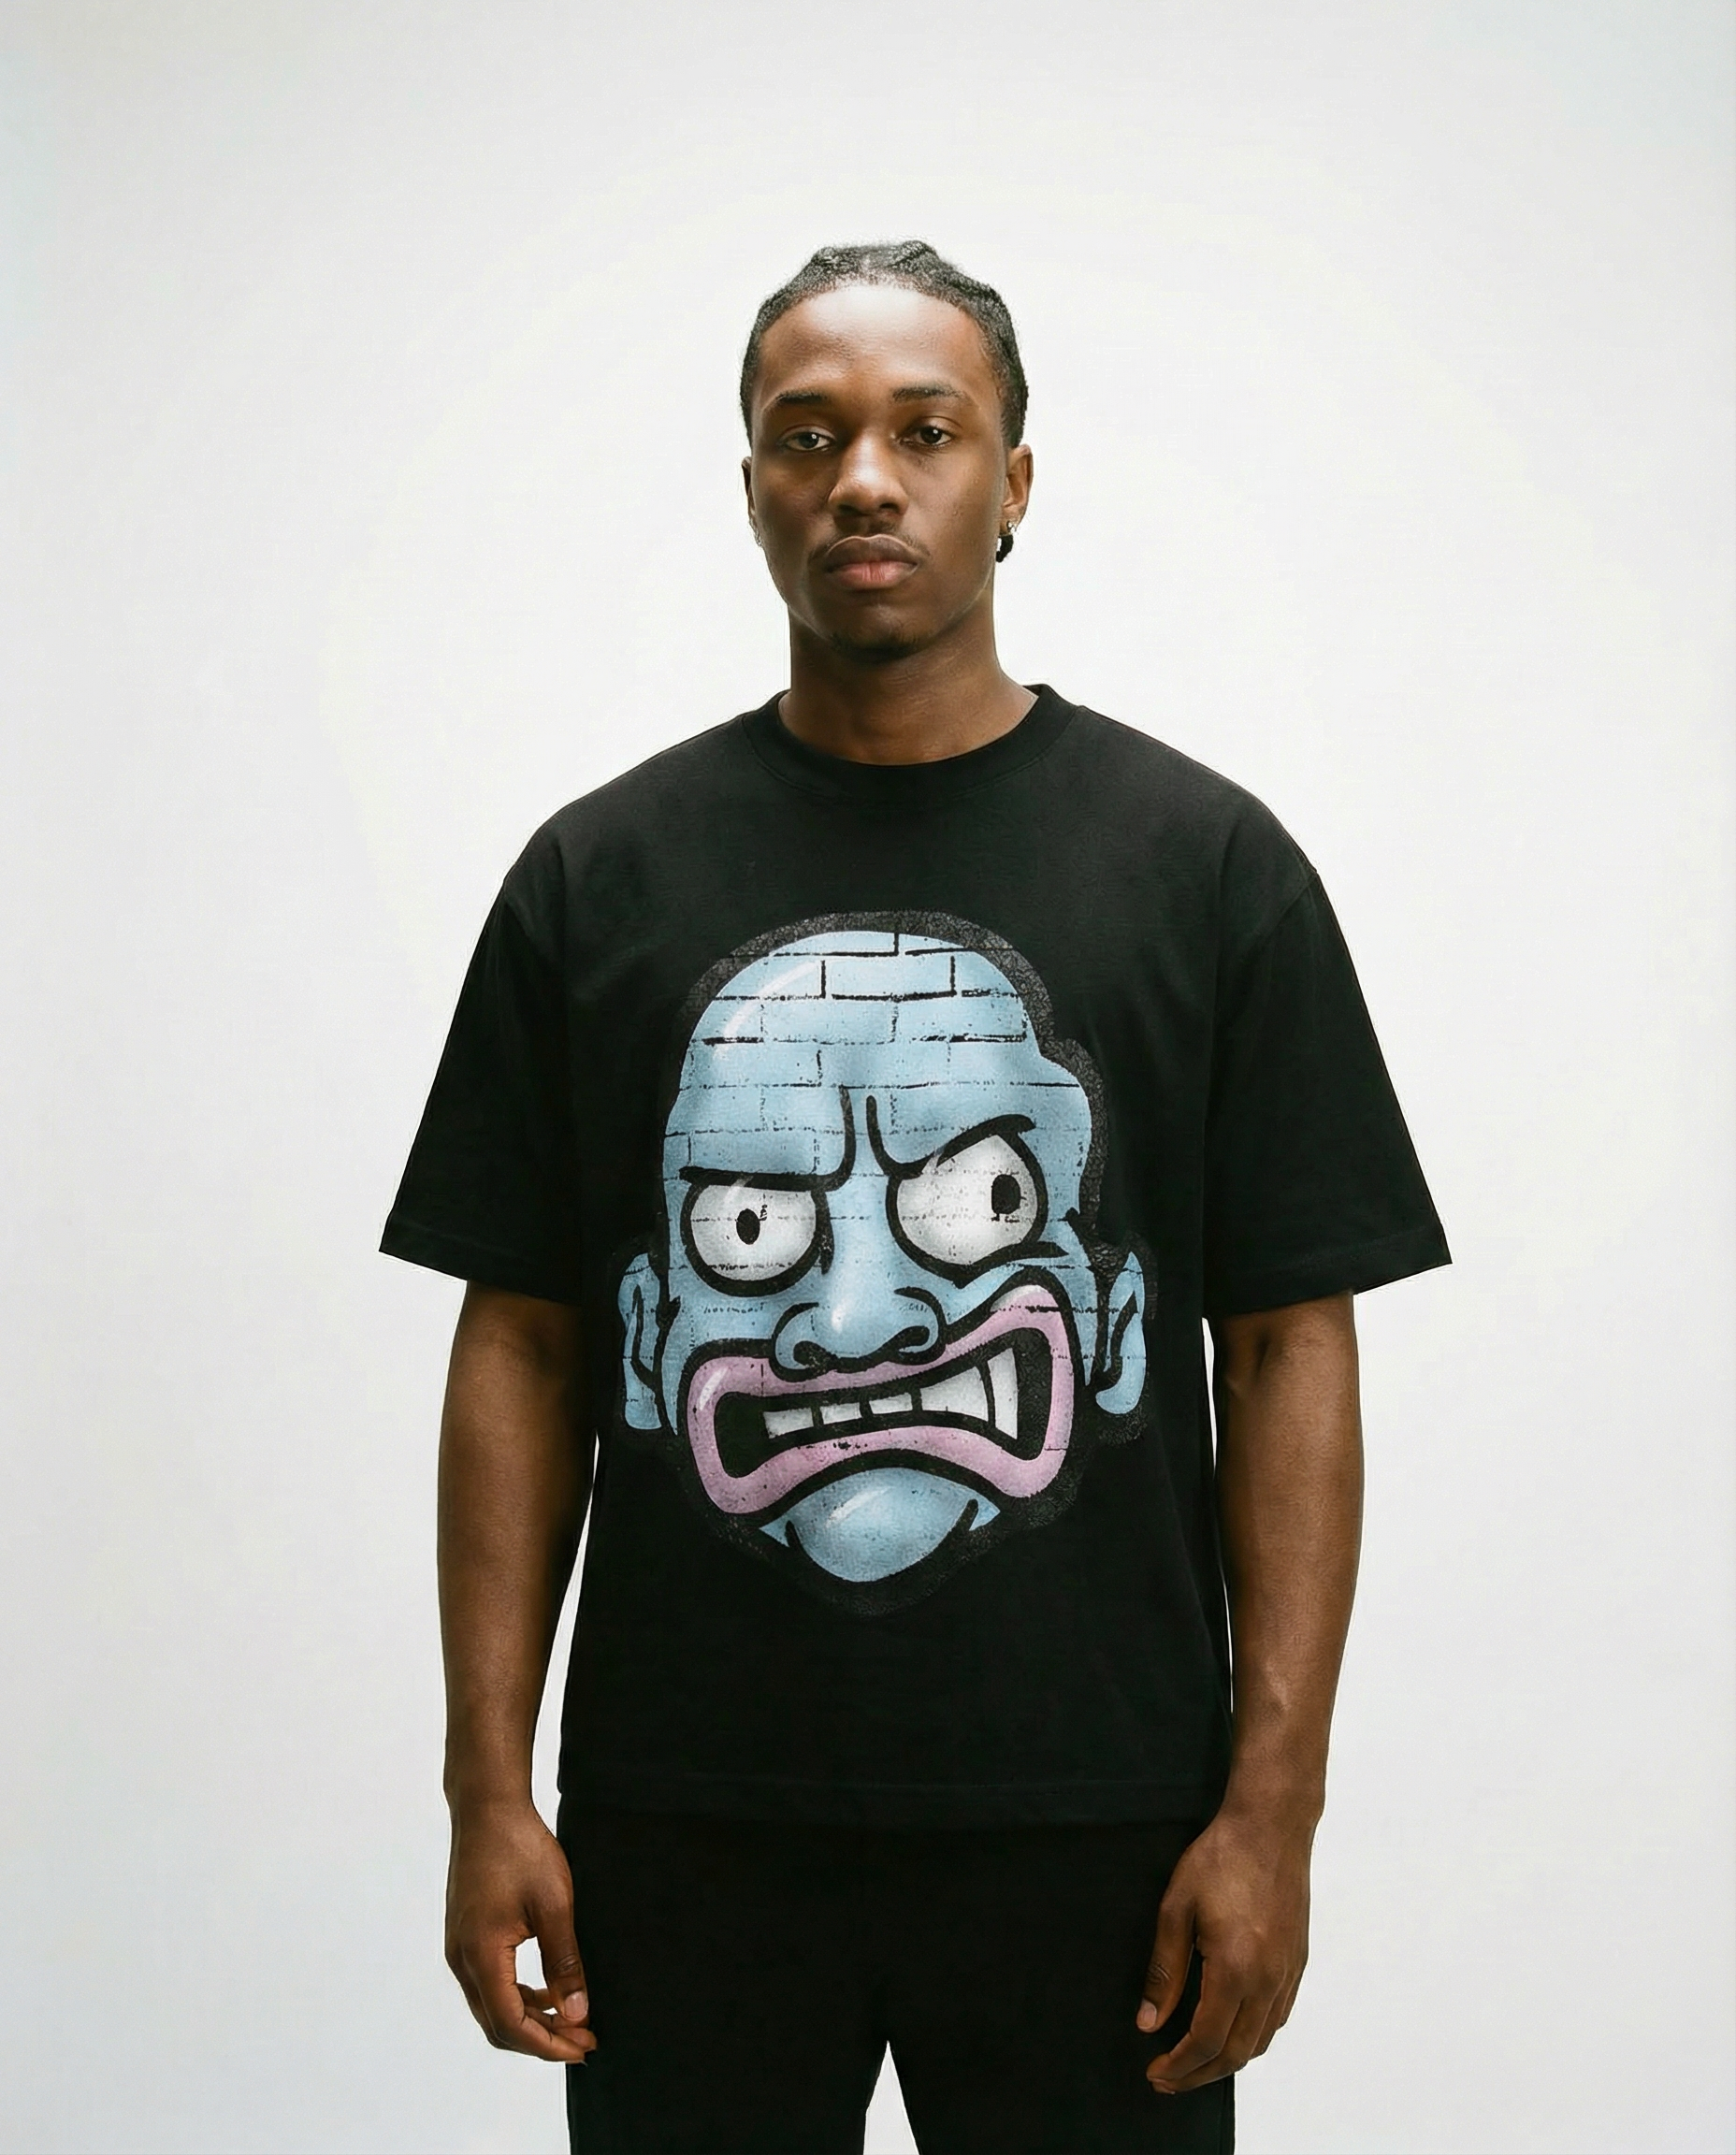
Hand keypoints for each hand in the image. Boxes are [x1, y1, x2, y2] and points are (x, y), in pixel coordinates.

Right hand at [445, 1798, 595, 2062]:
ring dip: (531, 2019)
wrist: (488, 1808)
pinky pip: (489, 1984)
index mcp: (481, 1955)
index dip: (548, 2045)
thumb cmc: (521, 1849)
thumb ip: (565, 1963)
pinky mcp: (464, 1936)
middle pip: (497, 2024)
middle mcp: (461, 1959)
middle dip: (542, 2040)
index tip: (584, 2048)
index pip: (511, 2024)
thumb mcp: (555, 1905)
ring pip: (492, 2006)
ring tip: (573, 2021)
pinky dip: (518, 1996)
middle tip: (584, 2041)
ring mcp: (459, 1948)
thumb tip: (578, 2014)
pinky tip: (548, 1991)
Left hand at [1135, 1809, 1310, 2093]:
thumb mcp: (1176, 1907)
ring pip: (1260, 2040)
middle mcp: (1268, 1979)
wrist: (1271, 1826)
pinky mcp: (1297, 1962)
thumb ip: (1165, 1970)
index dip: (1179, 2065)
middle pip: (1235, 2052)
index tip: (1154, 2073)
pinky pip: (1277, 2017)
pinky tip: (1229, 2030)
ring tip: (1193, 2061)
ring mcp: (1288, 1973)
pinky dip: (1251, 2036)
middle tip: (1167, 2079)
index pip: (1206, 2041)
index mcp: (1235, 1968)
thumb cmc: (1220, 1858)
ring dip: (1226, 2060)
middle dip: (1199, 2074)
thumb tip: (1149, 2023)